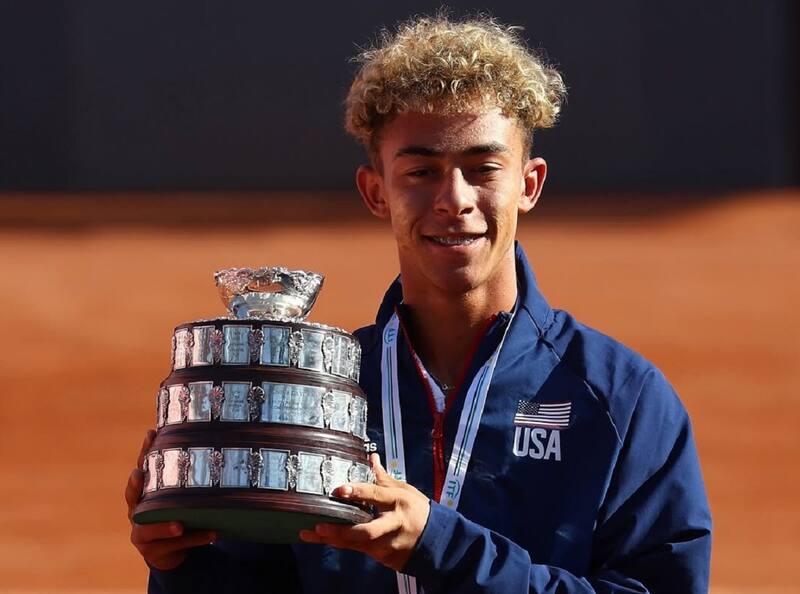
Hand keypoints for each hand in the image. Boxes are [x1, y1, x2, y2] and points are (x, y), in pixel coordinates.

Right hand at [125, 429, 215, 570]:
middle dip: (135, 486)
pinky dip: (196, 538)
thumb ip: (186, 478)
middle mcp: (137, 514)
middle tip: (137, 473)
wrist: (173, 552)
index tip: (150, 434)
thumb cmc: (178, 516)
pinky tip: (213, 534)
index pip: (141, 471)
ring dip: (165, 526)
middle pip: (133, 499)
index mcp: (143, 497)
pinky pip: (177, 545)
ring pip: (151, 529)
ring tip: (179, 524)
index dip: (144, 453)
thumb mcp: (178, 497)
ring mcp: (143, 535)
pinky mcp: (155, 552)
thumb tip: (214, 440)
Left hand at [299, 453, 430, 570]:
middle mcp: (393, 524)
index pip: (376, 495)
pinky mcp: (386, 558)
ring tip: (309, 534)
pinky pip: (359, 551)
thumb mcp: (405, 491)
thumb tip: (371, 457)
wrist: (439, 541)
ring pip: (357, 544)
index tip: (339, 490)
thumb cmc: (419, 511)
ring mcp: (389, 544)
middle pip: (366, 530)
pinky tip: (325, 540)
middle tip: (318, 525)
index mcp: (398, 501)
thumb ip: (384, 479)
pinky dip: (342, 545)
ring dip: (333, 539)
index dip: (357, 492)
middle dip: (341, 530)